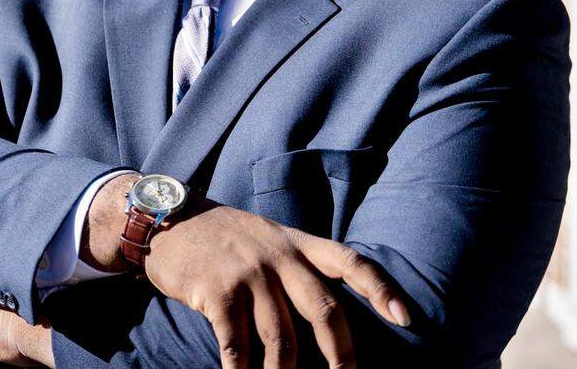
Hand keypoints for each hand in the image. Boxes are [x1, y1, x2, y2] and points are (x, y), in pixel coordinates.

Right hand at [144, 199, 409, 368]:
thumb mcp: (271, 239)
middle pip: (324, 309)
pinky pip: (236, 345)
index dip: (381, 288)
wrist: (171, 221)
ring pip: (281, 339)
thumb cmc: (227, 239)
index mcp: (298, 243)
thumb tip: (335, 313)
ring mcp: (248, 273)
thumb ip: (301, 266)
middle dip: (342, 354)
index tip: (406, 317)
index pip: (350, 262)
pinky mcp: (216, 290)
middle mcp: (279, 255)